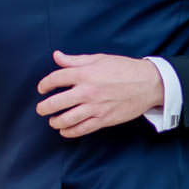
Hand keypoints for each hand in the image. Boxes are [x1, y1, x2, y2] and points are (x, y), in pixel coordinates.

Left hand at [36, 51, 164, 136]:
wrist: (148, 83)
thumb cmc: (124, 68)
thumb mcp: (99, 59)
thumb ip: (75, 60)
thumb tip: (57, 56)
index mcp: (85, 73)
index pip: (56, 79)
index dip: (45, 84)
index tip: (42, 88)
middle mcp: (87, 91)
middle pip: (57, 102)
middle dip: (44, 107)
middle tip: (41, 109)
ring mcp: (95, 107)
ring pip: (67, 119)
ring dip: (56, 121)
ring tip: (53, 121)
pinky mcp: (104, 119)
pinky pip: (82, 129)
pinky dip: (70, 132)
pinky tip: (65, 131)